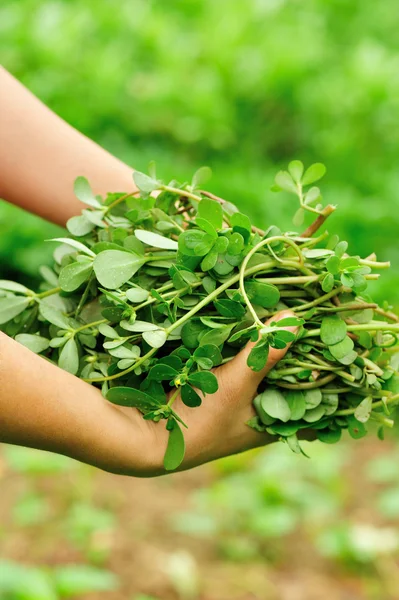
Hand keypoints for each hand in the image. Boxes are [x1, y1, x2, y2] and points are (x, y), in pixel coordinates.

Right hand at [0, 311, 300, 476]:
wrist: (143, 437)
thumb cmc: (200, 420)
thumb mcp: (238, 383)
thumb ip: (266, 352)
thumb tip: (296, 320)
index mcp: (269, 425)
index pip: (311, 401)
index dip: (325, 375)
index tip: (335, 344)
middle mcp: (254, 415)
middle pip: (283, 380)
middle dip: (291, 353)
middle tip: (305, 319)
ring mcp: (232, 404)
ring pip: (257, 371)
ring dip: (264, 348)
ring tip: (280, 315)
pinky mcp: (210, 391)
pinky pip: (234, 366)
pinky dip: (240, 349)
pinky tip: (245, 324)